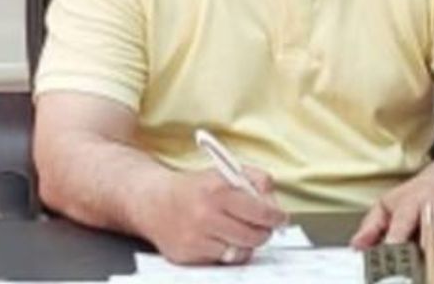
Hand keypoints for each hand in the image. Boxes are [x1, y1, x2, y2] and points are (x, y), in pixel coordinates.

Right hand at [138, 166, 286, 264]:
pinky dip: (225, 252)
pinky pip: (221, 261)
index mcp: (217, 190)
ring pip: (240, 252)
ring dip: (245, 245)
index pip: (260, 212)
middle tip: (262, 228)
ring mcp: (195, 238)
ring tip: (238, 232)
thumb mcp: (225, 172)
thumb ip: (256, 180)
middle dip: (263, 233)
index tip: (280, 219)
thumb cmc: (194, 188)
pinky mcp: (188, 256)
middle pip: (254, 236)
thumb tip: (274, 204)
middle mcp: (205, 215)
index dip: (276, 218)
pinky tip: (219, 239)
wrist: (152, 201)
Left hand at [349, 162, 433, 254]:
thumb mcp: (391, 203)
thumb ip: (373, 226)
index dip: (396, 235)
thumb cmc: (422, 194)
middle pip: (431, 223)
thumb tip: (356, 246)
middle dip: (428, 239)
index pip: (402, 220)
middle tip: (423, 254)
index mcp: (411, 202)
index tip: (390, 249)